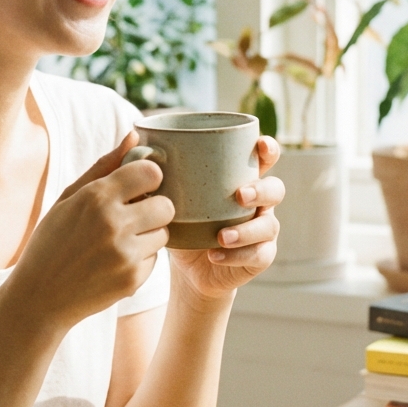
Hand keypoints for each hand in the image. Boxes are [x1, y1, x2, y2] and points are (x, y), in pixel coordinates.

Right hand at [11, 132, 174, 330]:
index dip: (149, 178)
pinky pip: (155, 260)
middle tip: (135, 215)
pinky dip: (141, 259)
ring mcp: (124, 254)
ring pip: (163, 233)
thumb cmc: (52, 240)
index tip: (140, 185)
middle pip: (166, 205)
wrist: (38, 298)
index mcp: (96, 196)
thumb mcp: (69, 197)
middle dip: (154, 208)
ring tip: (120, 240)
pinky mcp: (132, 280)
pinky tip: (115, 262)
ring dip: (148, 235)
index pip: (151, 172)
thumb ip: (105, 165)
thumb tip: (135, 135)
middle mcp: (114, 223)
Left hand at [170, 136, 284, 302]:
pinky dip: (236, 255)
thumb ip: (156, 170)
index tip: (259, 144)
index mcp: (241, 178)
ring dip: (247, 229)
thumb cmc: (182, 220)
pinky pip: (258, 254)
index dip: (268, 148)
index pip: (264, 158)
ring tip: (221, 236)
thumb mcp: (169, 195)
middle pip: (275, 189)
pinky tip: (215, 255)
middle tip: (239, 195)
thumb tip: (132, 138)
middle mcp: (258, 202)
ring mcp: (262, 229)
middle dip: (260, 190)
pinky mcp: (259, 256)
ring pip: (269, 225)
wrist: (188, 267)